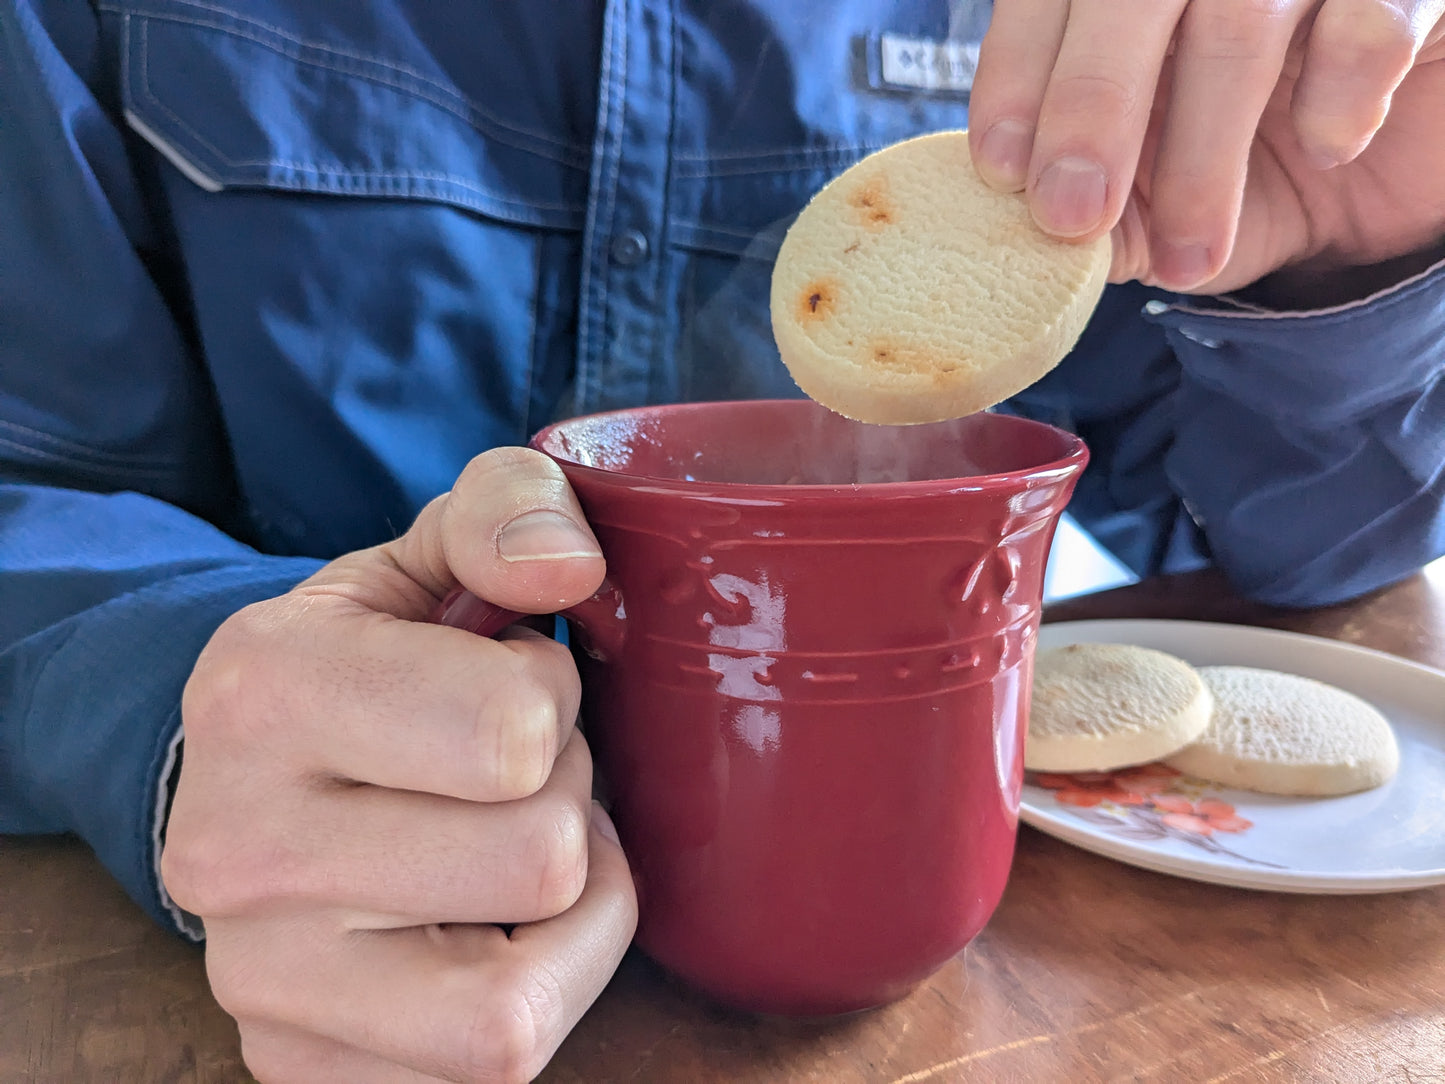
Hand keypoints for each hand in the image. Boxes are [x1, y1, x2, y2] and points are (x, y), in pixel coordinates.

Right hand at [162, 448, 636, 1082]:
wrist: (262, 772)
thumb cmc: (376, 659)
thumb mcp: (431, 553)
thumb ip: (511, 509)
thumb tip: (570, 567)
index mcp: (263, 687)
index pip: (517, 730)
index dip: (554, 697)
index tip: (507, 684)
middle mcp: (232, 846)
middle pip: (537, 860)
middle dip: (565, 800)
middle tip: (513, 773)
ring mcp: (256, 976)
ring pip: (515, 1005)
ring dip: (561, 911)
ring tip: (513, 847)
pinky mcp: (292, 1064)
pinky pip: (487, 1065)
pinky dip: (533, 992)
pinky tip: (490, 925)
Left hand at [968, 0, 1444, 293]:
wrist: (1394, 168)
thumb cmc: (1254, 162)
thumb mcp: (1163, 201)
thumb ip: (1102, 209)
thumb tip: (1037, 236)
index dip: (1018, 72)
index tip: (1000, 167)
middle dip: (1090, 105)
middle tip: (1071, 213)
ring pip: (1238, 16)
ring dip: (1201, 151)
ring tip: (1189, 251)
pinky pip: (1368, 19)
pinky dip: (1339, 92)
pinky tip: (1328, 147)